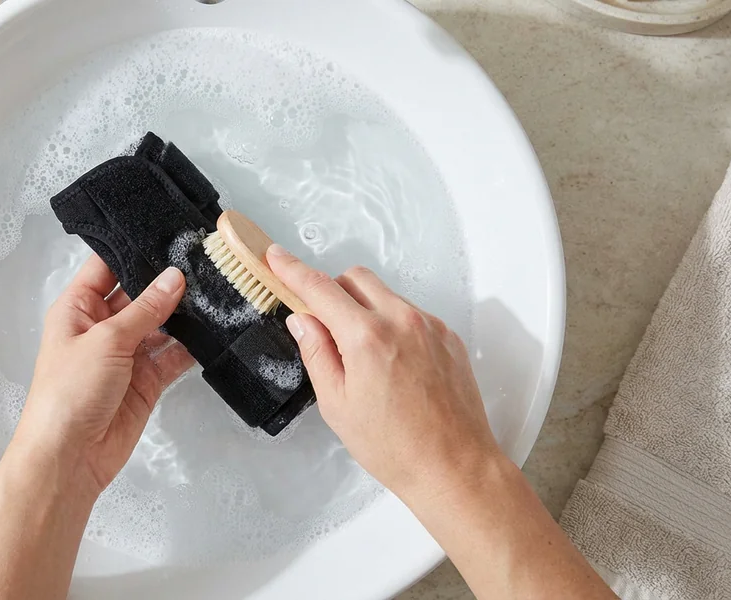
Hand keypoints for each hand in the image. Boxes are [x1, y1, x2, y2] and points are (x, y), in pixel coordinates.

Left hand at [15, 255, 194, 496]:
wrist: (70, 456)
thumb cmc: (71, 390)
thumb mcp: (106, 340)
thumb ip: (146, 308)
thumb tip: (176, 277)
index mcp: (79, 308)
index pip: (107, 267)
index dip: (134, 249)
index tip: (169, 231)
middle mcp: (102, 326)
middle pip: (139, 294)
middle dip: (168, 281)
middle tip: (206, 257)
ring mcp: (127, 354)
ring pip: (161, 324)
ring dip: (184, 313)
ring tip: (219, 287)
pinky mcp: (147, 380)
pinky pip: (172, 355)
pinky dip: (191, 345)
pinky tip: (216, 327)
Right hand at [266, 245, 500, 504]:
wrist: (454, 467)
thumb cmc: (396, 447)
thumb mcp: (337, 405)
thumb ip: (317, 353)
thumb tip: (303, 320)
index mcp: (367, 337)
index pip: (319, 288)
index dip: (292, 269)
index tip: (276, 257)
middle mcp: (401, 321)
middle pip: (355, 278)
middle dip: (333, 292)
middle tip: (323, 326)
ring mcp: (429, 326)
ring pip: (385, 295)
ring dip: (364, 310)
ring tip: (363, 359)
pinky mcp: (447, 336)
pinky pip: (410, 314)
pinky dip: (392, 325)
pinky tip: (392, 366)